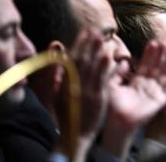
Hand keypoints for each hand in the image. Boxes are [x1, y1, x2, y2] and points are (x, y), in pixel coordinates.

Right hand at [56, 29, 113, 161]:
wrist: (73, 135)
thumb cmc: (64, 113)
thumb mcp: (54, 94)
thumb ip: (55, 73)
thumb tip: (56, 51)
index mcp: (64, 83)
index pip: (72, 60)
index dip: (79, 44)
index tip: (85, 31)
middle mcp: (75, 85)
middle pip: (83, 61)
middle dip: (89, 45)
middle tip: (96, 30)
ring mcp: (88, 91)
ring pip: (93, 69)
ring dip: (98, 53)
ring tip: (104, 40)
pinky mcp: (99, 98)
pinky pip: (104, 80)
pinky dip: (108, 69)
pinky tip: (111, 58)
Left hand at [99, 39, 165, 158]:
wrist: (118, 122)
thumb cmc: (112, 106)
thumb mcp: (112, 85)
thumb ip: (117, 72)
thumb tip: (123, 60)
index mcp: (138, 80)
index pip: (146, 63)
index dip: (150, 53)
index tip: (154, 42)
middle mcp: (148, 85)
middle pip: (157, 67)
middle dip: (162, 55)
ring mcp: (155, 92)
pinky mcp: (161, 101)